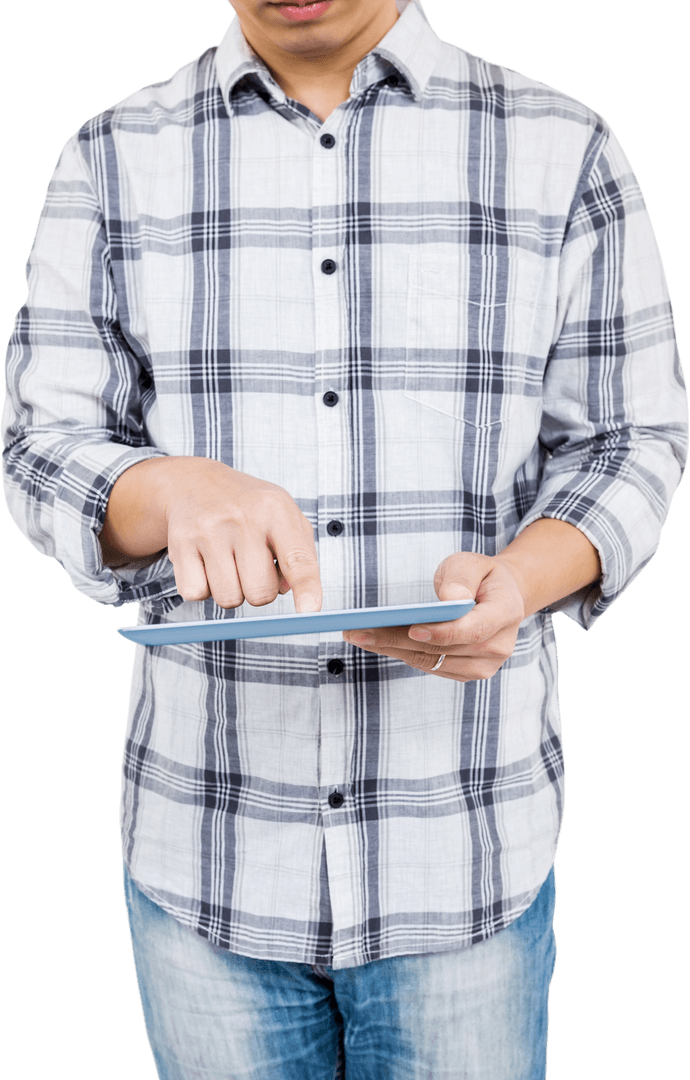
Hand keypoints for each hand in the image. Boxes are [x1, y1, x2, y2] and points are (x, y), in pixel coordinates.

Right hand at [101, 456, 321, 611]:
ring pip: (229, 598)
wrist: (195, 483)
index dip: (306, 588)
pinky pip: (196, 594)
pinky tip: (206, 564)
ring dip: (232, 592)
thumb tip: (291, 592)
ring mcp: (209, 530)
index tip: (309, 610)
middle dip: (260, 592)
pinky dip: (203, 589)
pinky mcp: (180, 544)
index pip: (296, 558)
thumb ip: (301, 555)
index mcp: (276, 511)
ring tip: (229, 563)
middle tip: (252, 568)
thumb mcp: (285, 516)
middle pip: (260, 592)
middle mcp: (243, 518)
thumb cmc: (249, 507)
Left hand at [342, 552, 525, 681]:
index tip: (412, 629)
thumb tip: (449, 600)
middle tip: (359, 632)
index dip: (442, 633)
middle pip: (443, 649)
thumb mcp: (472, 563)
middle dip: (397, 641)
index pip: (473, 629)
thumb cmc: (481, 576)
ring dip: (392, 650)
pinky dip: (402, 654)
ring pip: (432, 661)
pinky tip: (376, 642)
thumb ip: (461, 578)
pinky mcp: (467, 672)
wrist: (499, 596)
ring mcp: (484, 664)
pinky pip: (430, 665)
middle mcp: (498, 645)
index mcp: (506, 613)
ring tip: (358, 636)